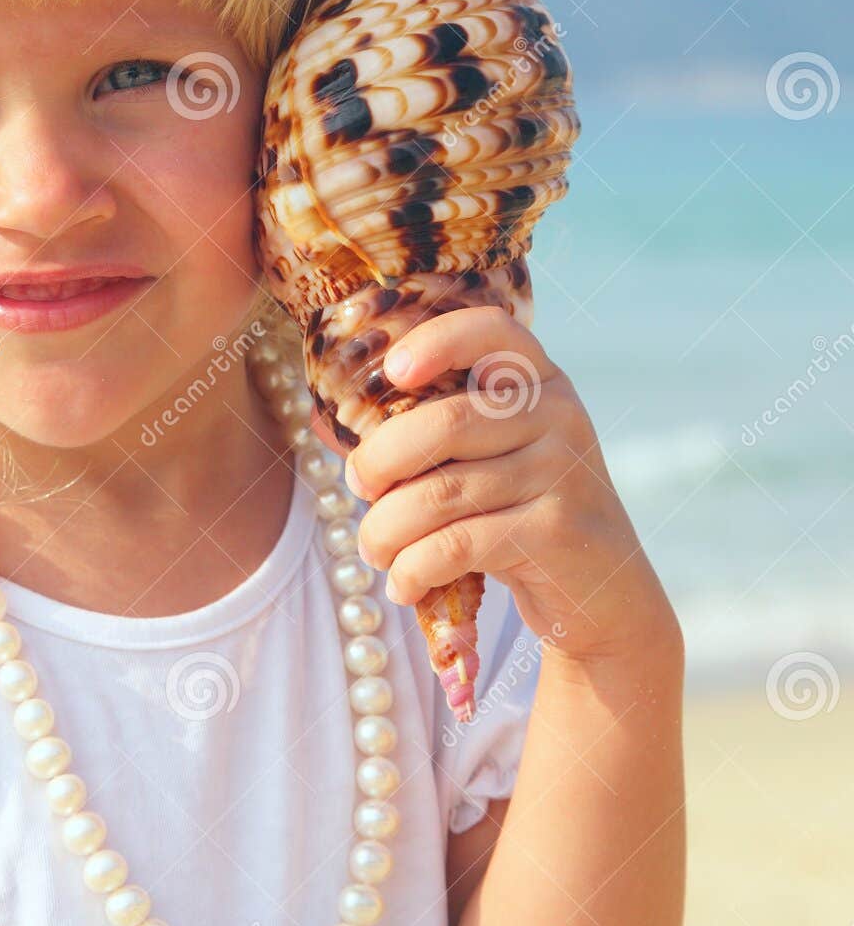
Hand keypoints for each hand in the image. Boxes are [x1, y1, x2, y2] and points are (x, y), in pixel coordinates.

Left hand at [315, 304, 678, 667]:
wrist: (604, 594)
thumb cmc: (519, 512)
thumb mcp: (485, 459)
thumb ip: (421, 432)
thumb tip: (321, 419)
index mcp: (538, 381)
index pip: (492, 331)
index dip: (438, 340)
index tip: (391, 369)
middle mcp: (558, 415)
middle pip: (444, 423)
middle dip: (378, 461)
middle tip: (356, 488)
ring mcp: (565, 473)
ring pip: (442, 494)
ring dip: (387, 529)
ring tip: (373, 549)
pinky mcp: (558, 532)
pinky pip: (458, 545)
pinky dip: (413, 569)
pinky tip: (402, 584)